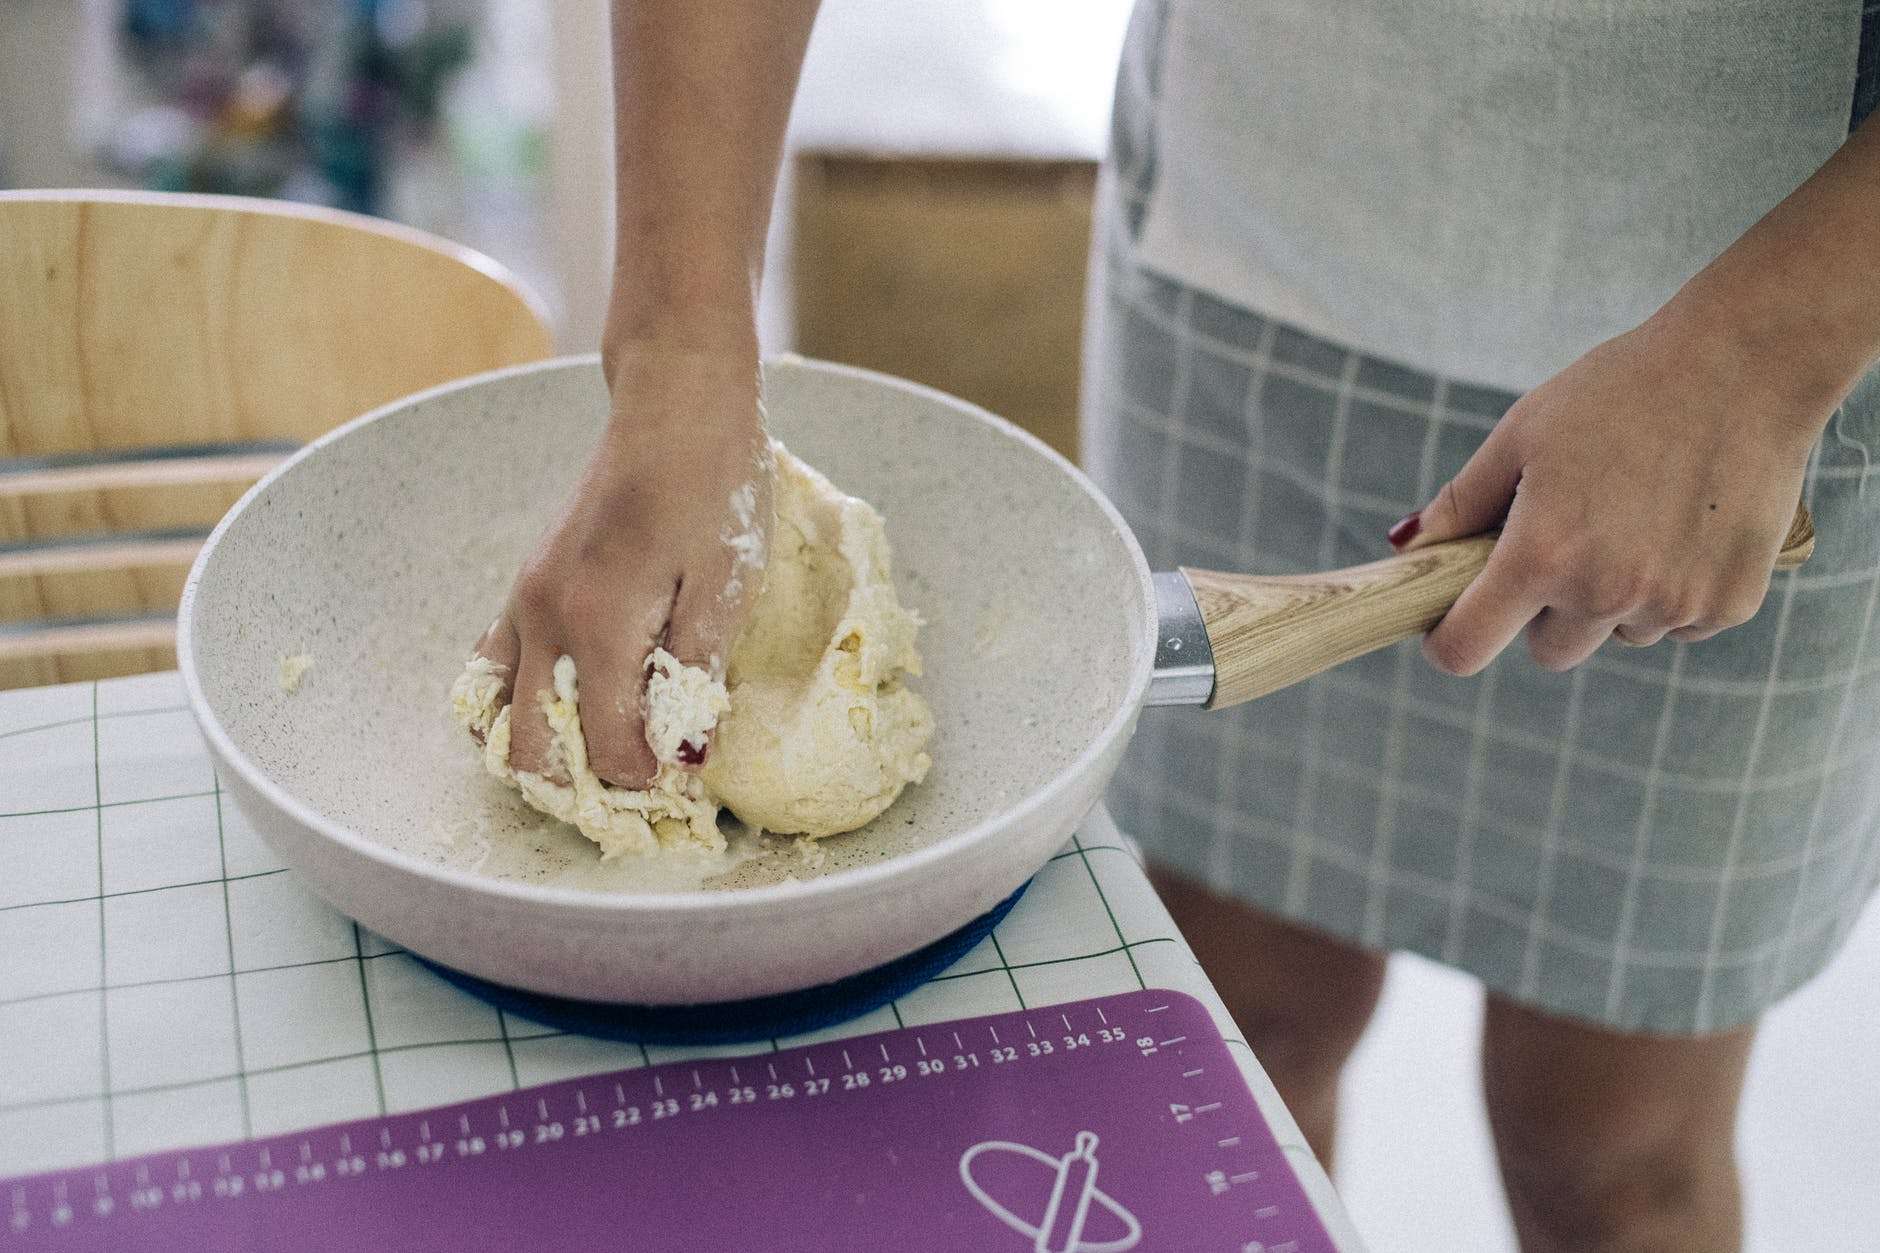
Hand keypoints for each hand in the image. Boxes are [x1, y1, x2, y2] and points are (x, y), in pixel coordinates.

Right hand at [471, 347, 772, 786]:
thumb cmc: (714, 486)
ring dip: (545, 752)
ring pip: (499, 717)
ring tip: (601, 760)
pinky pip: (493, 669)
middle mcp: (542, 621)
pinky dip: (517, 706)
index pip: (609, 750)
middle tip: (643, 791)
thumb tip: (685, 762)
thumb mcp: (727, 585)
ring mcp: (524, 603)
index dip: (650, 781)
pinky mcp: (525, 587)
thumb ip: (696, 676)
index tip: (690, 786)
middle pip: (534, 751)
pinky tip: (565, 713)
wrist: (676, 406)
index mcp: (596, 626)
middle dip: (586, 787)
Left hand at [1395, 311, 1821, 674]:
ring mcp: (1673, 604)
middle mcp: (1605, 593)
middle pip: (1549, 651)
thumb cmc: (1621, 391)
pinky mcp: (1729, 603)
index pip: (1468, 647)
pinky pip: (1679, 623)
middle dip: (1542, 614)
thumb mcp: (1522, 434)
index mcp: (1541, 555)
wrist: (1746, 364)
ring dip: (1612, 601)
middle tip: (1562, 547)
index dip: (1448, 643)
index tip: (1448, 629)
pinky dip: (1671, 591)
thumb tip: (1406, 546)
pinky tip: (1684, 525)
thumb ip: (1461, 502)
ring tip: (1635, 519)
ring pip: (1617, 635)